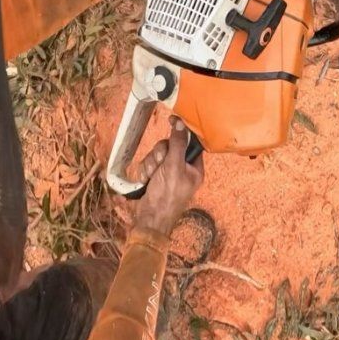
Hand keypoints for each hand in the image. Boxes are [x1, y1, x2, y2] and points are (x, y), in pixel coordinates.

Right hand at [134, 118, 203, 236]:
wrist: (148, 219)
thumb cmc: (166, 196)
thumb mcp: (173, 167)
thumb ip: (177, 144)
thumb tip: (181, 124)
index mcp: (194, 168)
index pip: (190, 143)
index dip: (181, 132)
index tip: (172, 120)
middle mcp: (182, 169)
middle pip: (170, 146)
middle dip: (160, 153)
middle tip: (158, 164)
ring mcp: (167, 173)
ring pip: (157, 154)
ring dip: (151, 163)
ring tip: (150, 176)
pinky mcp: (155, 177)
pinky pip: (148, 163)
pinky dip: (145, 170)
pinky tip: (144, 180)